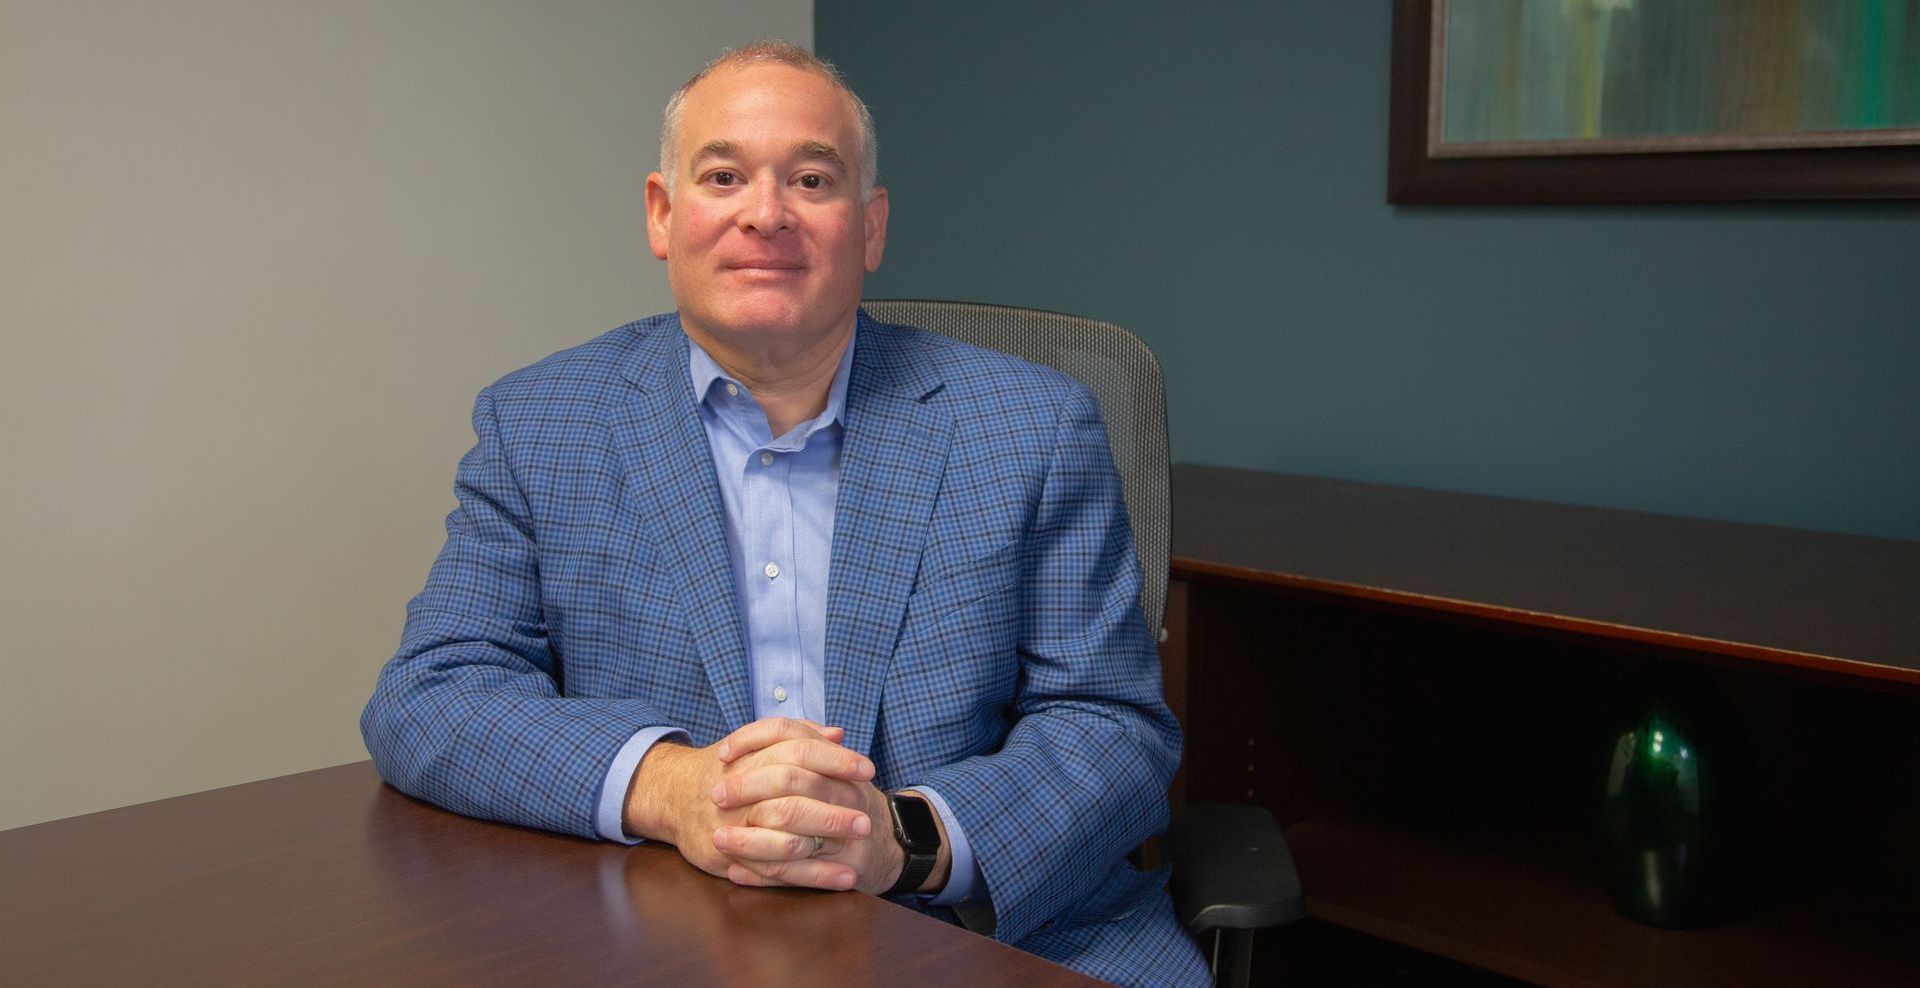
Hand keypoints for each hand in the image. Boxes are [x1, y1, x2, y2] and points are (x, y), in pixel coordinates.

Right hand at [623, 718, 877, 887]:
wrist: (672, 795)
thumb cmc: (726, 769)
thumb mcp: (756, 745)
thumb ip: (796, 736)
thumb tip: (837, 733)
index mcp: (750, 756)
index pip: (796, 748)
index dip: (834, 759)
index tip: (866, 769)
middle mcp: (740, 788)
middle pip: (792, 790)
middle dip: (834, 804)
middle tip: (868, 816)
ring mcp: (733, 824)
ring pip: (784, 835)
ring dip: (827, 838)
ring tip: (861, 842)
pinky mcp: (729, 856)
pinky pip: (776, 871)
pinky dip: (814, 877)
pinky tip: (845, 878)